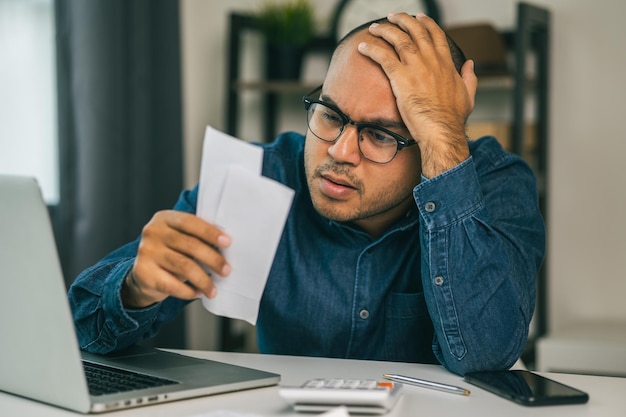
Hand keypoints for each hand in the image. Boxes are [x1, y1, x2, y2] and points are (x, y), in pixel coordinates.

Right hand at [121, 210, 230, 307]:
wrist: (143, 274)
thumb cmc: (170, 253)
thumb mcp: (180, 238)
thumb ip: (196, 238)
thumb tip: (226, 248)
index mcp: (164, 218)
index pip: (190, 222)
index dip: (210, 232)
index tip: (227, 243)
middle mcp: (153, 232)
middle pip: (190, 245)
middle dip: (213, 259)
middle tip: (226, 270)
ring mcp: (146, 252)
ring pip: (184, 266)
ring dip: (204, 280)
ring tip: (213, 289)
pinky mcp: (143, 273)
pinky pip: (172, 285)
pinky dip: (189, 291)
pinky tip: (198, 293)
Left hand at [357, 13, 477, 176]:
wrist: (441, 129)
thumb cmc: (453, 118)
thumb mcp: (468, 94)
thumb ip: (469, 77)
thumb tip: (470, 64)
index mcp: (446, 63)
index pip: (436, 35)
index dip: (426, 23)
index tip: (419, 17)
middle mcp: (431, 60)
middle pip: (416, 31)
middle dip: (403, 20)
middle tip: (393, 16)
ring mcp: (415, 67)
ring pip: (398, 39)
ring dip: (385, 30)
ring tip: (375, 27)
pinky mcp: (400, 78)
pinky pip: (383, 57)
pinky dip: (372, 49)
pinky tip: (362, 47)